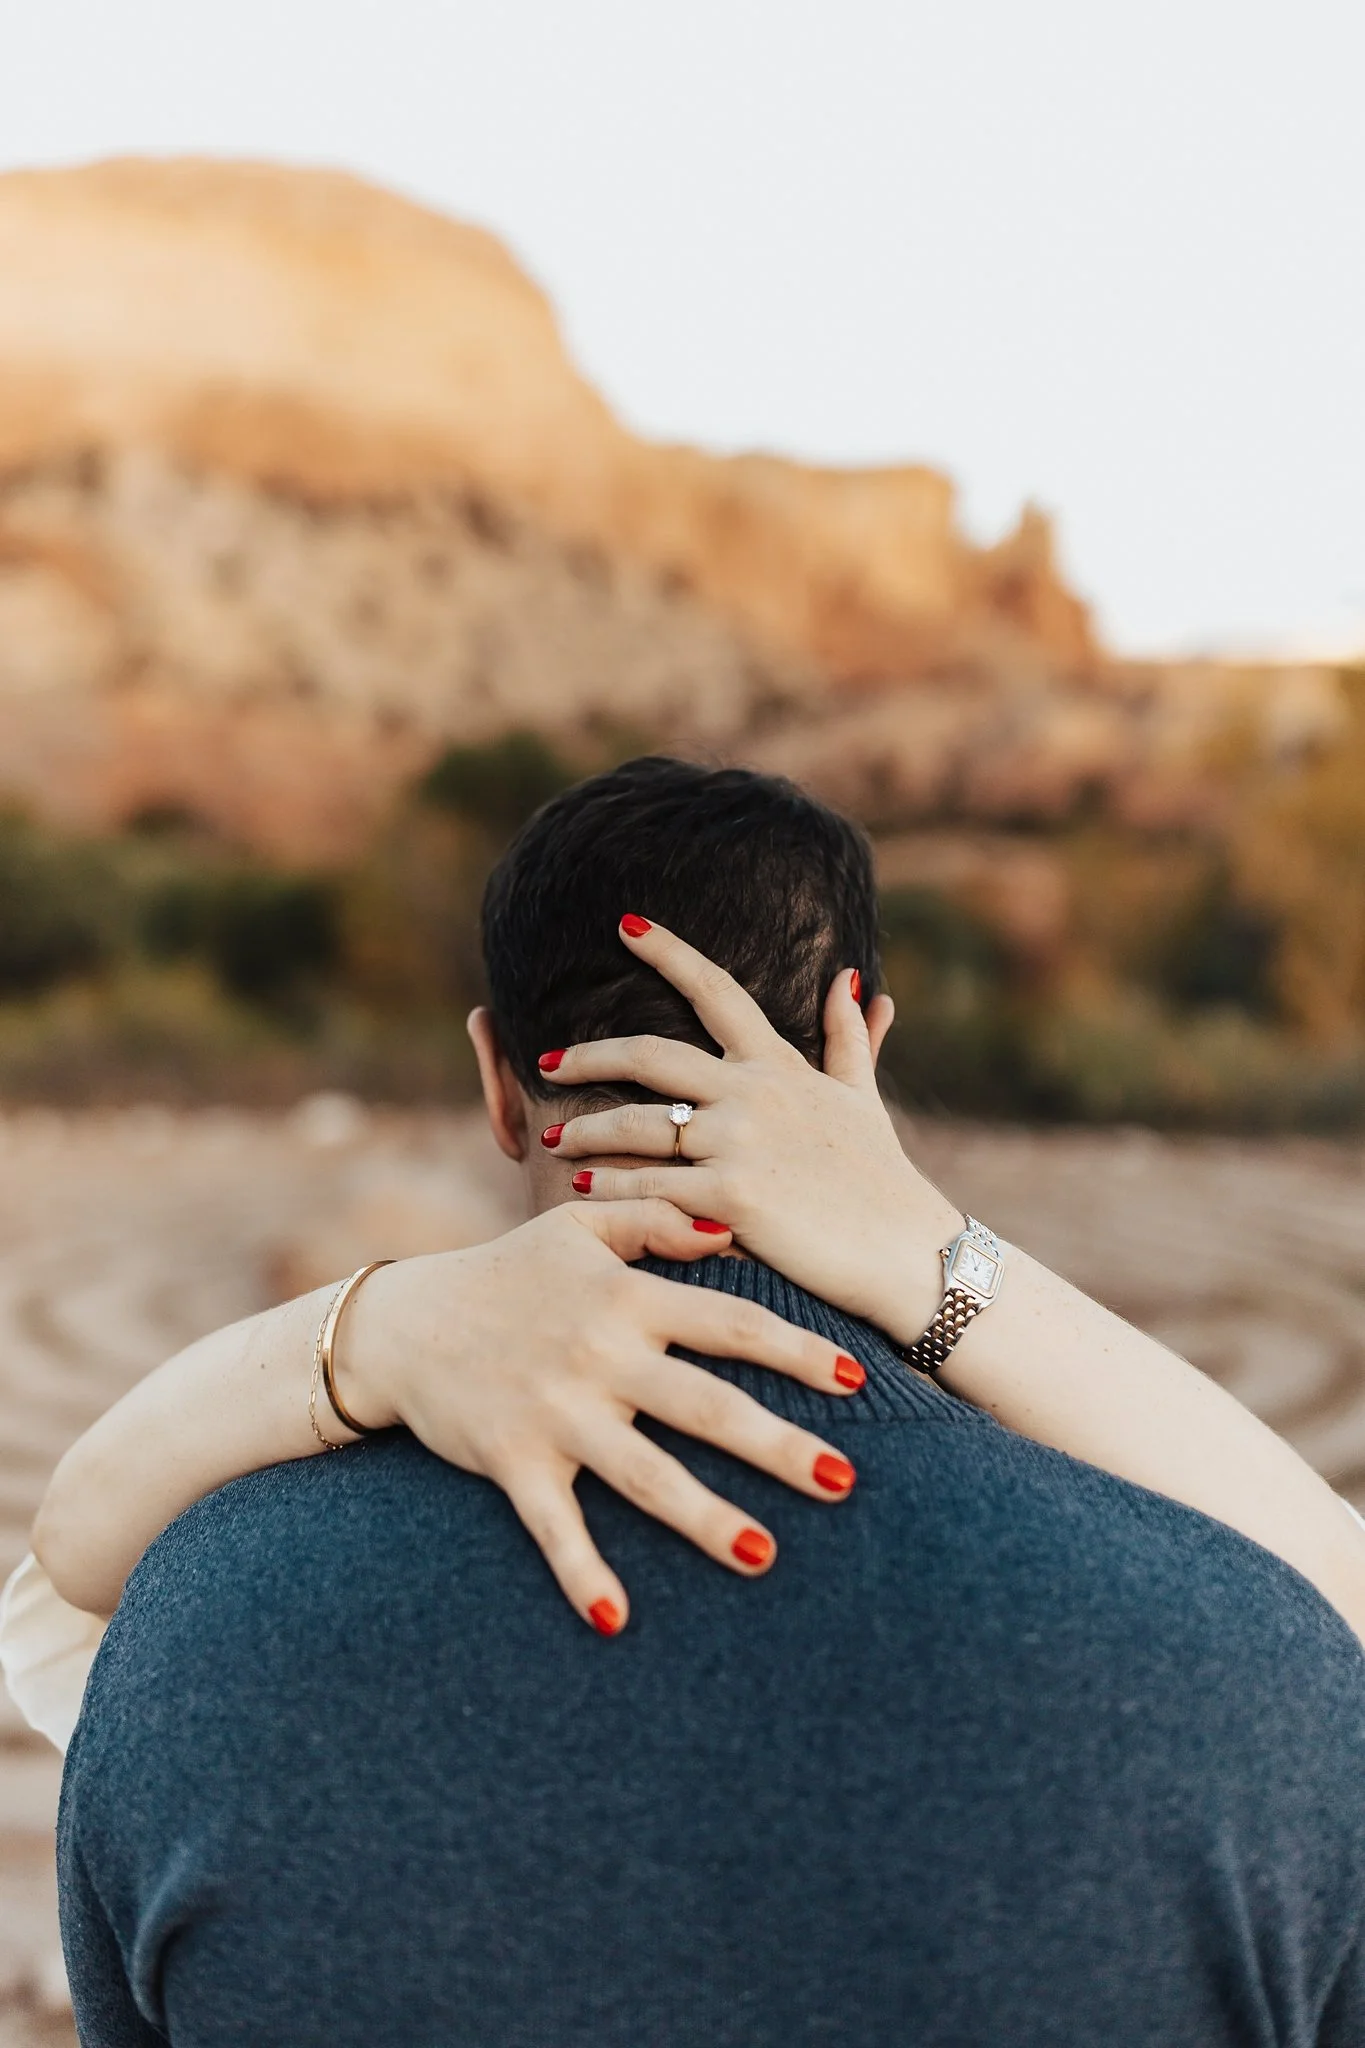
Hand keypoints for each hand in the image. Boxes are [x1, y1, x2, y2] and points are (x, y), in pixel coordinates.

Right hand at [337, 1200, 863, 1634]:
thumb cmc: (504, 1272)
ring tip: (764, 1556)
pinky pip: (553, 1526)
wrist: (401, 1323)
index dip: (795, 1350)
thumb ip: (654, 1222)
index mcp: (626, 1299)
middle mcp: (599, 1356)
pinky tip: (616, 1618)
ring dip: (703, 1519)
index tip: (858, 1378)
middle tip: (845, 1480)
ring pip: (643, 1473)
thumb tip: (729, 1231)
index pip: (729, 1323)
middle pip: (704, 1406)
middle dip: (777, 1445)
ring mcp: (556, 1413)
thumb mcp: (577, 1229)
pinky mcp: (513, 1461)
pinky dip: (580, 1573)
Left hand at [540, 918, 963, 1345]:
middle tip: (546, 1059)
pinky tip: (579, 1187)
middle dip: (589, 1054)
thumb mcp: (863, 1097)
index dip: (669, 951)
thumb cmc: (882, 1177)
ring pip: (638, 1124)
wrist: (906, 1249)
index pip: (716, 990)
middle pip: (649, 1054)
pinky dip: (610, 1185)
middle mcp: (752, 1093)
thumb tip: (848, 977)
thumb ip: (849, 1037)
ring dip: (586, 1130)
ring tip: (551, 1137)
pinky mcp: (731, 1197)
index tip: (626, 924)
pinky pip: (651, 1186)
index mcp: (778, 1065)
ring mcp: (740, 1143)